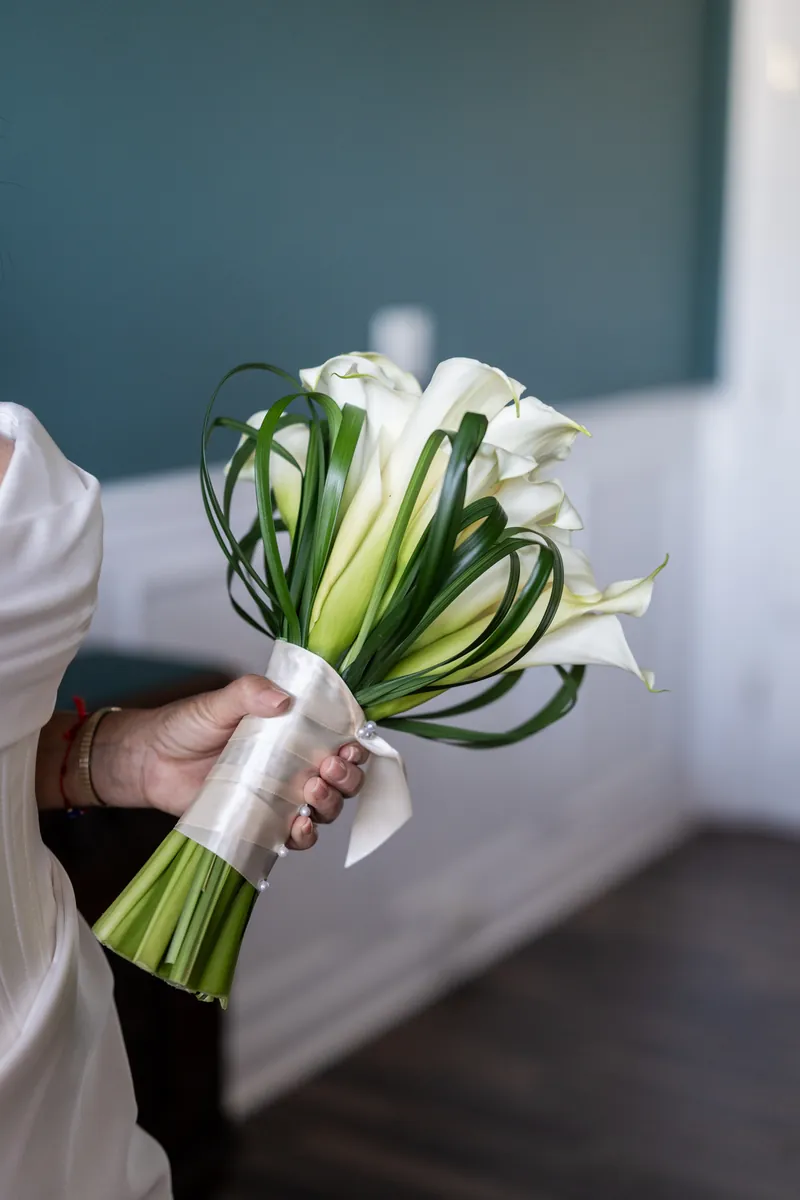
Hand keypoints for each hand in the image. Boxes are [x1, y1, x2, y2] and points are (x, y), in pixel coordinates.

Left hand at [90, 676, 367, 849]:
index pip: (340, 739)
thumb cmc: (186, 726)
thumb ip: (249, 692)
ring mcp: (280, 797)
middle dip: (347, 777)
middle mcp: (295, 766)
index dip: (355, 745)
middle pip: (342, 780)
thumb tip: (283, 699)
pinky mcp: (261, 824)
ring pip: (326, 809)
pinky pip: (294, 837)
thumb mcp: (220, 702)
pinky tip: (297, 827)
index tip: (350, 745)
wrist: (149, 761)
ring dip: (329, 805)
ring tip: (310, 793)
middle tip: (328, 768)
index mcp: (294, 733)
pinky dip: (304, 836)